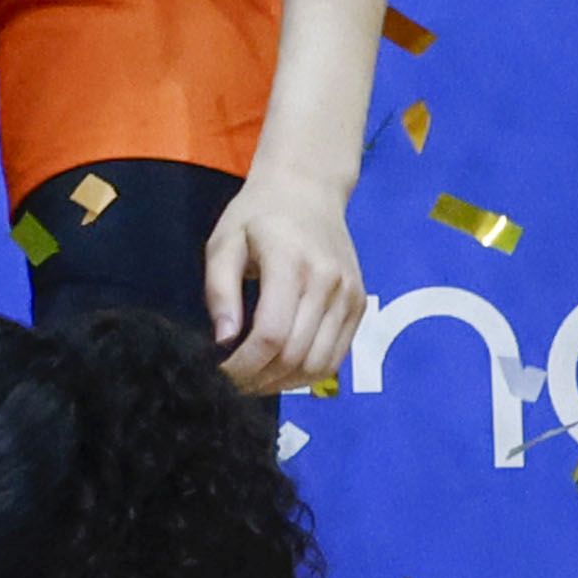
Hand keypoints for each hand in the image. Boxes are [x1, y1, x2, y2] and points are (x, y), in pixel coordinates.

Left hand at [206, 160, 364, 391]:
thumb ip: (220, 291)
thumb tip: (224, 339)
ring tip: (252, 383)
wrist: (308, 191)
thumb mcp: (223, 243)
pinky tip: (279, 372)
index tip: (217, 374)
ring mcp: (350, 296)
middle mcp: (329, 283)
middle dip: (259, 379)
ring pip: (321, 363)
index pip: (273, 334)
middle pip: (297, 354)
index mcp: (291, 264)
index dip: (244, 365)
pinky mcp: (360, 304)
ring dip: (283, 383)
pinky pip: (337, 355)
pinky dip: (307, 373)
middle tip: (229, 386)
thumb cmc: (256, 215)